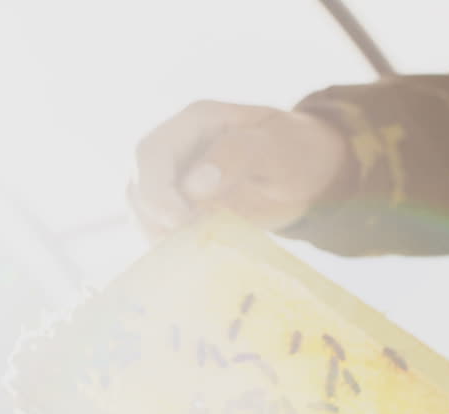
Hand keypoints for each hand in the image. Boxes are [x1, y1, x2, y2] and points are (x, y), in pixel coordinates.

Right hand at [130, 100, 347, 239]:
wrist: (312, 172)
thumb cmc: (298, 151)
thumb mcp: (279, 148)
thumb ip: (239, 156)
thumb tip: (193, 184)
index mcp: (195, 121)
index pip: (150, 153)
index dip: (156, 190)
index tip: (182, 221)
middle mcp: (176, 147)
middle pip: (137, 182)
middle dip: (152, 217)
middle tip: (184, 244)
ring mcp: (174, 176)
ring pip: (140, 207)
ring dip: (155, 234)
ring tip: (187, 253)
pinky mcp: (179, 204)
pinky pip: (156, 225)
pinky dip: (166, 243)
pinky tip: (189, 256)